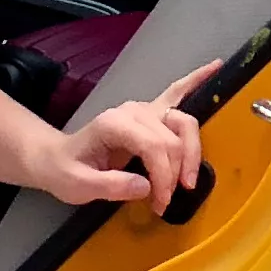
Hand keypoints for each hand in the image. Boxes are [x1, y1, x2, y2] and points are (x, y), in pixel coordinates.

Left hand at [34, 61, 216, 209]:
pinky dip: (196, 80)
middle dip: (177, 172)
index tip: (160, 203)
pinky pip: (177, 91)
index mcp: (114, 124)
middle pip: (173, 137)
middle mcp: (132, 111)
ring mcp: (143, 109)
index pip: (154, 147)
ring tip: (187, 181)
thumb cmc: (65, 170)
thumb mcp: (77, 186)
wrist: (54, 158)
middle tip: (167, 201)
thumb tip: (146, 187)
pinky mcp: (150, 112)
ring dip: (191, 153)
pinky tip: (216, 67)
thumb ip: (109, 186)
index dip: (163, 177)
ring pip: (184, 123)